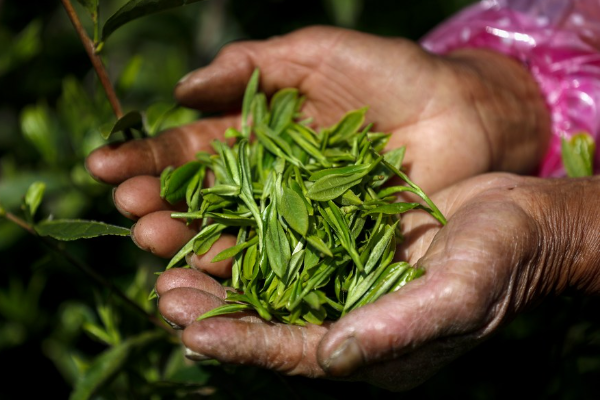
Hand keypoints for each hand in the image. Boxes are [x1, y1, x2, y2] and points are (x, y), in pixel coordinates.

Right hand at [86, 25, 550, 258]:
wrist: (462, 114)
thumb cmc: (393, 73)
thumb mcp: (318, 53)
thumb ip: (254, 66)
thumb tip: (182, 89)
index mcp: (259, 130)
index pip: (191, 147)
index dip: (148, 157)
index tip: (105, 167)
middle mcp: (269, 176)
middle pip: (203, 195)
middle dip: (159, 202)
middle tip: (126, 213)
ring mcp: (296, 212)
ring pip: (232, 229)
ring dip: (189, 239)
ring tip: (151, 244)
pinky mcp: (327, 240)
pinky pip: (280, 254)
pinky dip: (244, 264)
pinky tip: (209, 270)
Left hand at [155, 173, 599, 390]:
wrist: (523, 220)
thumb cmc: (500, 261)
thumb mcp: (457, 298)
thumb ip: (398, 330)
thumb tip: (333, 358)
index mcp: (374, 350)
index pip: (297, 355)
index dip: (244, 344)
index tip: (189, 331)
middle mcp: (351, 323)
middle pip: (271, 324)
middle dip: (215, 314)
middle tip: (162, 293)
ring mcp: (347, 285)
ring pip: (271, 288)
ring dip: (221, 278)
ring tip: (168, 266)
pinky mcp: (347, 248)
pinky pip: (290, 250)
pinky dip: (251, 243)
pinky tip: (217, 226)